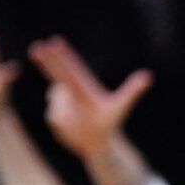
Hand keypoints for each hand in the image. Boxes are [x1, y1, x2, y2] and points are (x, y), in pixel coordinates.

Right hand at [28, 36, 153, 160]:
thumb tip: (147, 76)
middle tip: (36, 47)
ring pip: (56, 100)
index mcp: (84, 86)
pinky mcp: (55, 116)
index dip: (64, 55)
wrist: (97, 142)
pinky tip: (72, 127)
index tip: (55, 42)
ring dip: (65, 110)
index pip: (73, 67)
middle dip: (46, 60)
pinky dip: (63, 123)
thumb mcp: (121, 106)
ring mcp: (61, 102)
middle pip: (56, 72)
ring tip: (78, 121)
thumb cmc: (110, 122)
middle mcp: (70, 91)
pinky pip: (54, 117)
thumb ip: (132, 91)